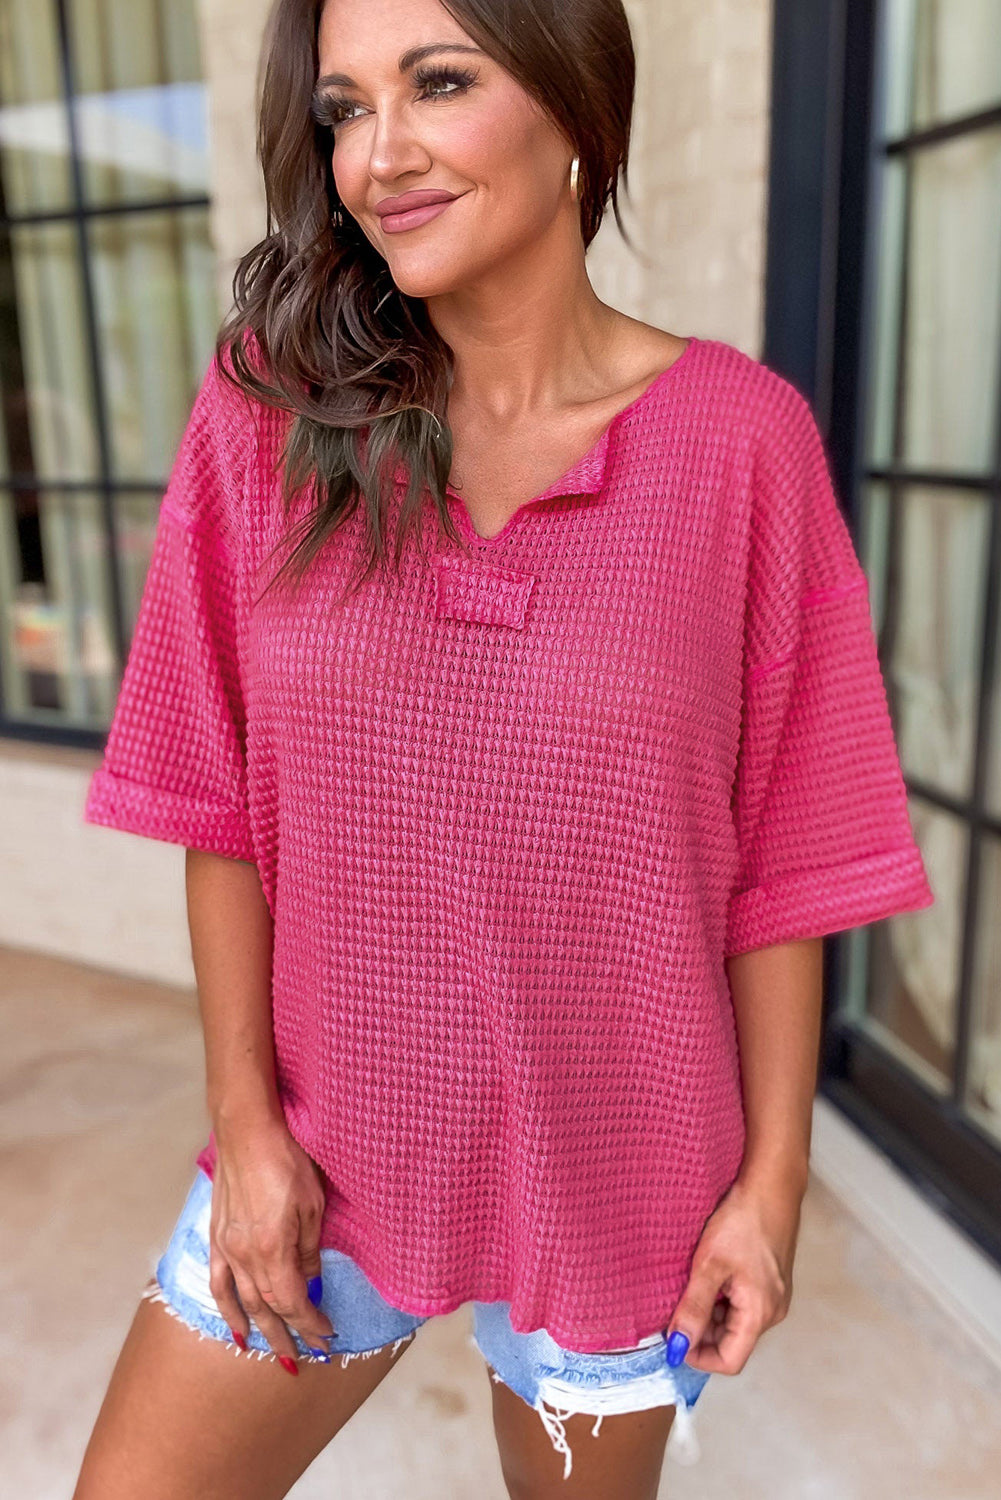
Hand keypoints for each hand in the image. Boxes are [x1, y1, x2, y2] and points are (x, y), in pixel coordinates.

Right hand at [207, 1114, 335, 1372]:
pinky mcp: (217, 1237)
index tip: (327, 1335)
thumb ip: (308, 1249)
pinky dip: (227, 1310)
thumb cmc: (287, 1160)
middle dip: (290, 1336)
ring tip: (275, 1356)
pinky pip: (219, 1284)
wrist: (247, 1132)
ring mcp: (227, 1248)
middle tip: (308, 1358)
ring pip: (244, 1302)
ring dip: (260, 1332)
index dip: (310, 1323)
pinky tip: (236, 1329)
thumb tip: (311, 1281)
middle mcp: (246, 1255)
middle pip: (269, 1309)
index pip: (293, 1301)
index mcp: (273, 1248)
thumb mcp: (312, 1204)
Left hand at [664, 1170, 803, 1374]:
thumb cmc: (742, 1222)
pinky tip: (706, 1277)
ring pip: (736, 1323)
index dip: (698, 1356)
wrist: (770, 1186)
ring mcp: (774, 1296)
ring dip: (710, 1315)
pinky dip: (721, 1300)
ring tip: (688, 1289)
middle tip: (674, 1308)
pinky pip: (743, 1305)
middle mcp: (773, 1311)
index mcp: (761, 1314)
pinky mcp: (771, 1282)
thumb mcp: (709, 1264)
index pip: (730, 1361)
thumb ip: (694, 1308)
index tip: (673, 1338)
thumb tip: (677, 1346)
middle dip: (701, 1333)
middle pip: (733, 1342)